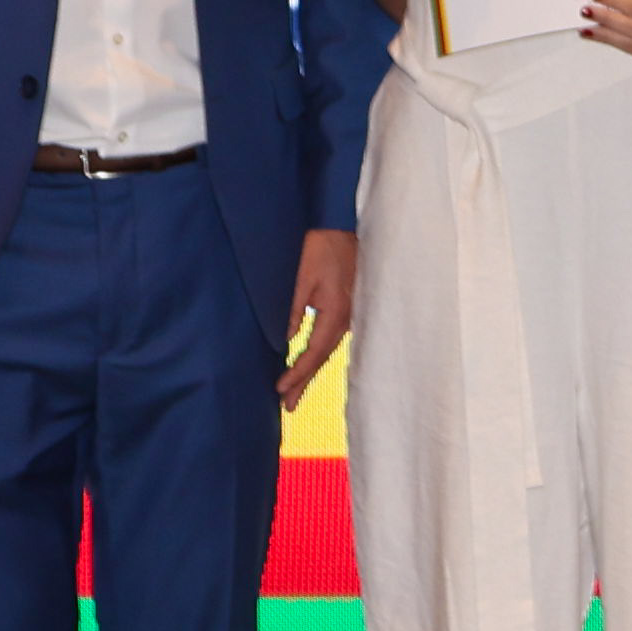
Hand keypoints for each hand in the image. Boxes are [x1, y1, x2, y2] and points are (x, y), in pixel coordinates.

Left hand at [278, 229, 358, 408]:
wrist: (342, 223)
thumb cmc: (321, 246)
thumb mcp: (302, 277)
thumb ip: (294, 310)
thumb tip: (285, 341)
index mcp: (336, 312)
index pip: (315, 352)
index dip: (298, 373)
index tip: (280, 390)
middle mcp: (347, 317)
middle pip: (323, 357)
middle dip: (304, 382)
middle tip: (287, 406)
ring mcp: (350, 313)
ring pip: (328, 349)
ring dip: (311, 371)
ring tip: (295, 393)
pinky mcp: (347, 307)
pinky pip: (332, 338)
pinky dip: (318, 355)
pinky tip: (311, 361)